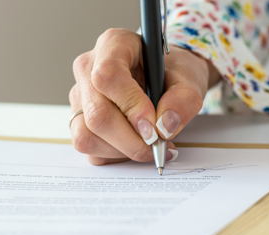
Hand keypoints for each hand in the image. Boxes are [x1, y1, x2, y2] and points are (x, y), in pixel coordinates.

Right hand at [69, 28, 218, 164]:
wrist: (168, 78)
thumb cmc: (174, 73)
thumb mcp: (190, 80)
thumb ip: (183, 101)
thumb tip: (164, 127)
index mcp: (114, 45)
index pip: (108, 76)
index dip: (131, 106)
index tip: (154, 127)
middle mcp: (88, 68)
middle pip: (96, 114)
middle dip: (131, 140)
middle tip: (159, 144)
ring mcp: (80, 96)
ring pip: (87, 136)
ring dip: (123, 150)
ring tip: (150, 144)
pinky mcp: (78, 120)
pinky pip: (90, 149)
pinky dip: (116, 155)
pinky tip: (136, 144)